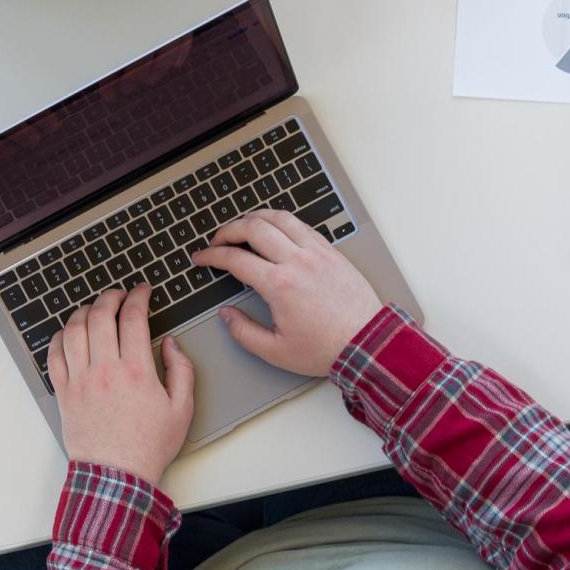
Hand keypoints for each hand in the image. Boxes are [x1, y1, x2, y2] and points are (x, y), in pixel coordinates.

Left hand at [48, 285, 193, 484]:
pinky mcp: (64, 393)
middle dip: (111, 296)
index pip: (133, 318)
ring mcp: (80, 380)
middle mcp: (104, 370)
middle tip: (119, 294)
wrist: (117, 476)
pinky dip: (59, 337)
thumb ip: (181, 370)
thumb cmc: (149, 446)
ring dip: (84, 311)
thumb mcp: (182, 409)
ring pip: (74, 330)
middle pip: (100, 315)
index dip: (139, 296)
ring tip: (95, 309)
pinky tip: (69, 333)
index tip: (143, 291)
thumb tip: (171, 344)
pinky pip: (54, 355)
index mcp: (136, 371)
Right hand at [191, 211, 382, 376]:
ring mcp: (315, 251)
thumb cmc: (326, 348)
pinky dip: (281, 220)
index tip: (202, 258)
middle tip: (217, 241)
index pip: (235, 259)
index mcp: (279, 285)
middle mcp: (296, 261)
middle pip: (252, 228)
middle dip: (227, 230)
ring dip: (254, 217)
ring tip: (242, 226)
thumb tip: (227, 314)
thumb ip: (244, 332)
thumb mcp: (276, 351)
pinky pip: (301, 224)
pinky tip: (275, 228)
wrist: (367, 343)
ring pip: (278, 217)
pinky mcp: (330, 250)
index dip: (212, 256)